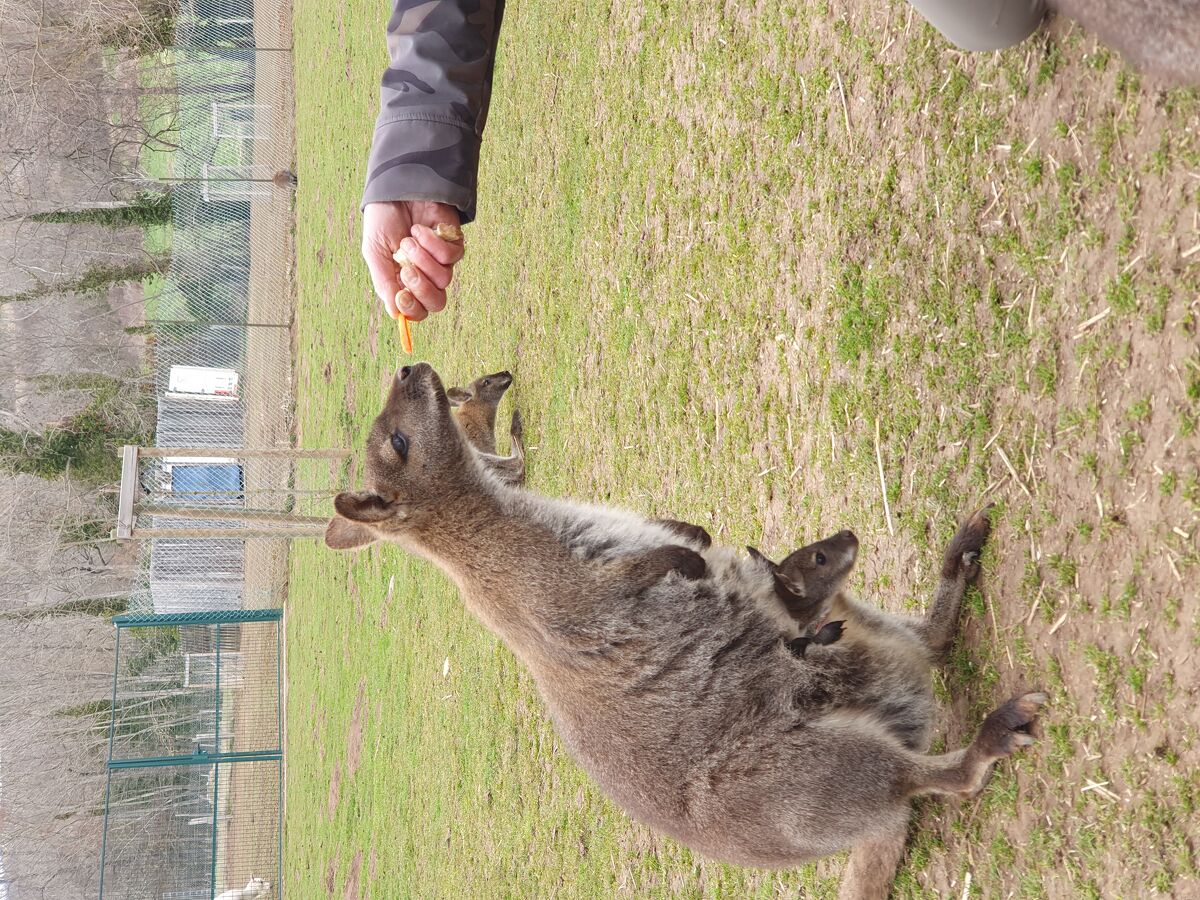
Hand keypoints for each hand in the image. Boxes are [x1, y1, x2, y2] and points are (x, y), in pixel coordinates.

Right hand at [362, 201, 464, 320]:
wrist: (394, 190)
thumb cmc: (383, 221)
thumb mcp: (375, 253)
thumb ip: (384, 282)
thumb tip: (395, 314)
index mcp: (405, 282)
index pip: (418, 310)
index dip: (412, 309)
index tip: (401, 295)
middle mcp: (426, 276)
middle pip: (437, 303)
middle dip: (422, 289)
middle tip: (407, 270)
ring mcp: (441, 261)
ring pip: (443, 279)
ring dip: (422, 259)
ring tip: (408, 240)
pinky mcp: (454, 244)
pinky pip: (450, 257)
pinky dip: (431, 243)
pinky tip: (419, 229)